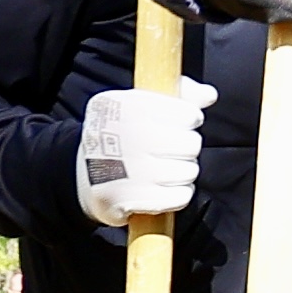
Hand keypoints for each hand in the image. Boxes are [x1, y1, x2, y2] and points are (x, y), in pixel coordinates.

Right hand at [74, 81, 202, 230]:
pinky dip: (177, 194)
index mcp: (131, 107)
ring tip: (162, 168)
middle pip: (192, 144)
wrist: (82, 175)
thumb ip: (178, 94)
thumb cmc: (121, 135)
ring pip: (190, 171)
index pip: (188, 114)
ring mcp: (133, 170)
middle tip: (167, 149)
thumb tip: (209, 94)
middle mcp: (131, 137)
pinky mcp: (135, 199)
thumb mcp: (139, 103)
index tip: (177, 124)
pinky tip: (162, 187)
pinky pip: (181, 196)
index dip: (188, 120)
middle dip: (185, 147)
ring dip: (182, 172)